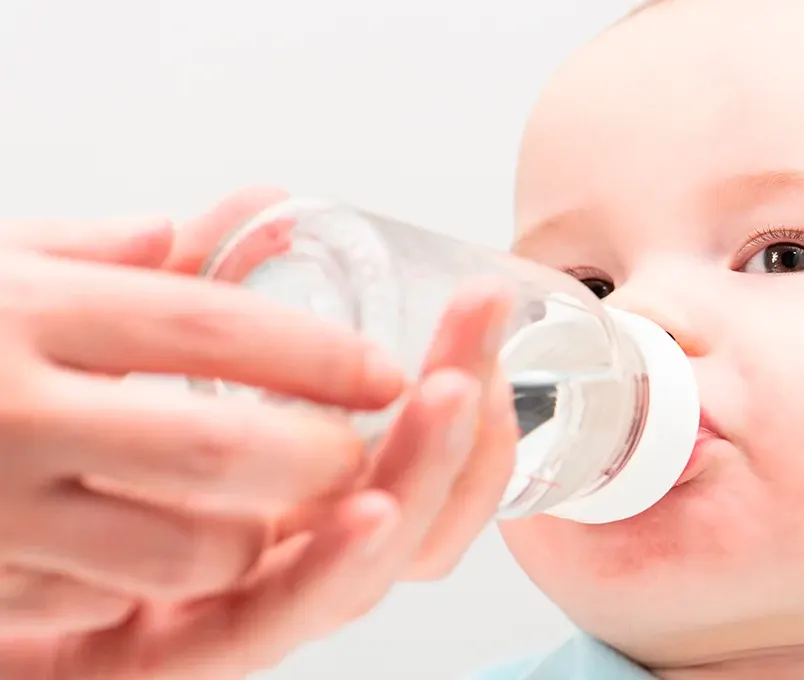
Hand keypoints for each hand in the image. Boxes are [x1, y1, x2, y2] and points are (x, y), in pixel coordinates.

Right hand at [0, 191, 404, 638]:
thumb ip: (90, 251)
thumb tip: (201, 227)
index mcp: (21, 310)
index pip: (211, 325)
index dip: (321, 356)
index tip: (388, 373)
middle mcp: (7, 408)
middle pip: (224, 447)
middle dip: (321, 459)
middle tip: (357, 454)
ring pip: (185, 550)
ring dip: (257, 539)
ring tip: (276, 512)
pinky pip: (109, 602)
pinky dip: (162, 585)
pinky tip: (171, 553)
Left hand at [3, 283, 519, 679]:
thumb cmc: (3, 456)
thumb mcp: (96, 350)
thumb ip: (166, 292)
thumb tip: (254, 209)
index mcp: (278, 501)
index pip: (415, 464)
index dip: (466, 388)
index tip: (485, 308)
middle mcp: (268, 561)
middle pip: (415, 514)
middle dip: (470, 422)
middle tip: (483, 332)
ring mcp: (222, 612)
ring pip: (366, 571)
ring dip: (424, 479)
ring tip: (451, 398)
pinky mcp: (156, 662)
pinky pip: (264, 627)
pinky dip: (330, 573)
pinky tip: (371, 508)